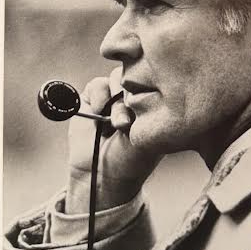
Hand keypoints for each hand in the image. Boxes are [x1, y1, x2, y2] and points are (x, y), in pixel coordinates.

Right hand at [63, 67, 159, 212]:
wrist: (101, 175)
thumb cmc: (131, 159)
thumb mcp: (146, 135)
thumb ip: (146, 109)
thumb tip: (136, 85)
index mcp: (154, 103)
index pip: (158, 80)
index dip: (151, 91)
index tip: (146, 116)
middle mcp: (135, 96)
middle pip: (136, 74)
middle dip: (131, 97)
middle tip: (125, 124)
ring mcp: (114, 95)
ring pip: (117, 77)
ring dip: (115, 101)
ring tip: (115, 125)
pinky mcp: (92, 97)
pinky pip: (97, 85)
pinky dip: (99, 98)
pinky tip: (99, 115)